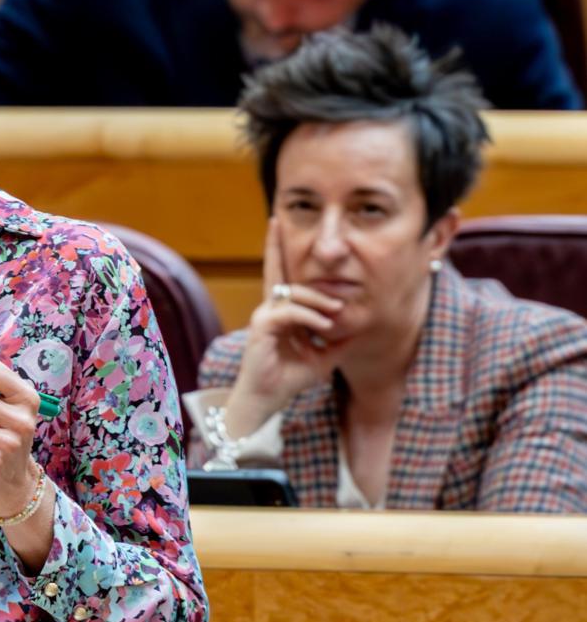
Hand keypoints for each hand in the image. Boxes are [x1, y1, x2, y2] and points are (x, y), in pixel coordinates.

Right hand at [226, 218, 345, 435]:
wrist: (267, 399)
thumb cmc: (290, 378)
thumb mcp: (324, 356)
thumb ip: (337, 338)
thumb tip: (358, 326)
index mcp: (282, 312)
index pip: (282, 276)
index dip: (279, 251)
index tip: (276, 226)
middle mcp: (270, 308)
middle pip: (276, 270)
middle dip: (275, 245)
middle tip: (276, 222)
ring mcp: (264, 315)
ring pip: (293, 293)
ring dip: (319, 299)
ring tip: (337, 311)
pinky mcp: (262, 325)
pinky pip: (290, 312)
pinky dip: (310, 316)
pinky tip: (325, 324)